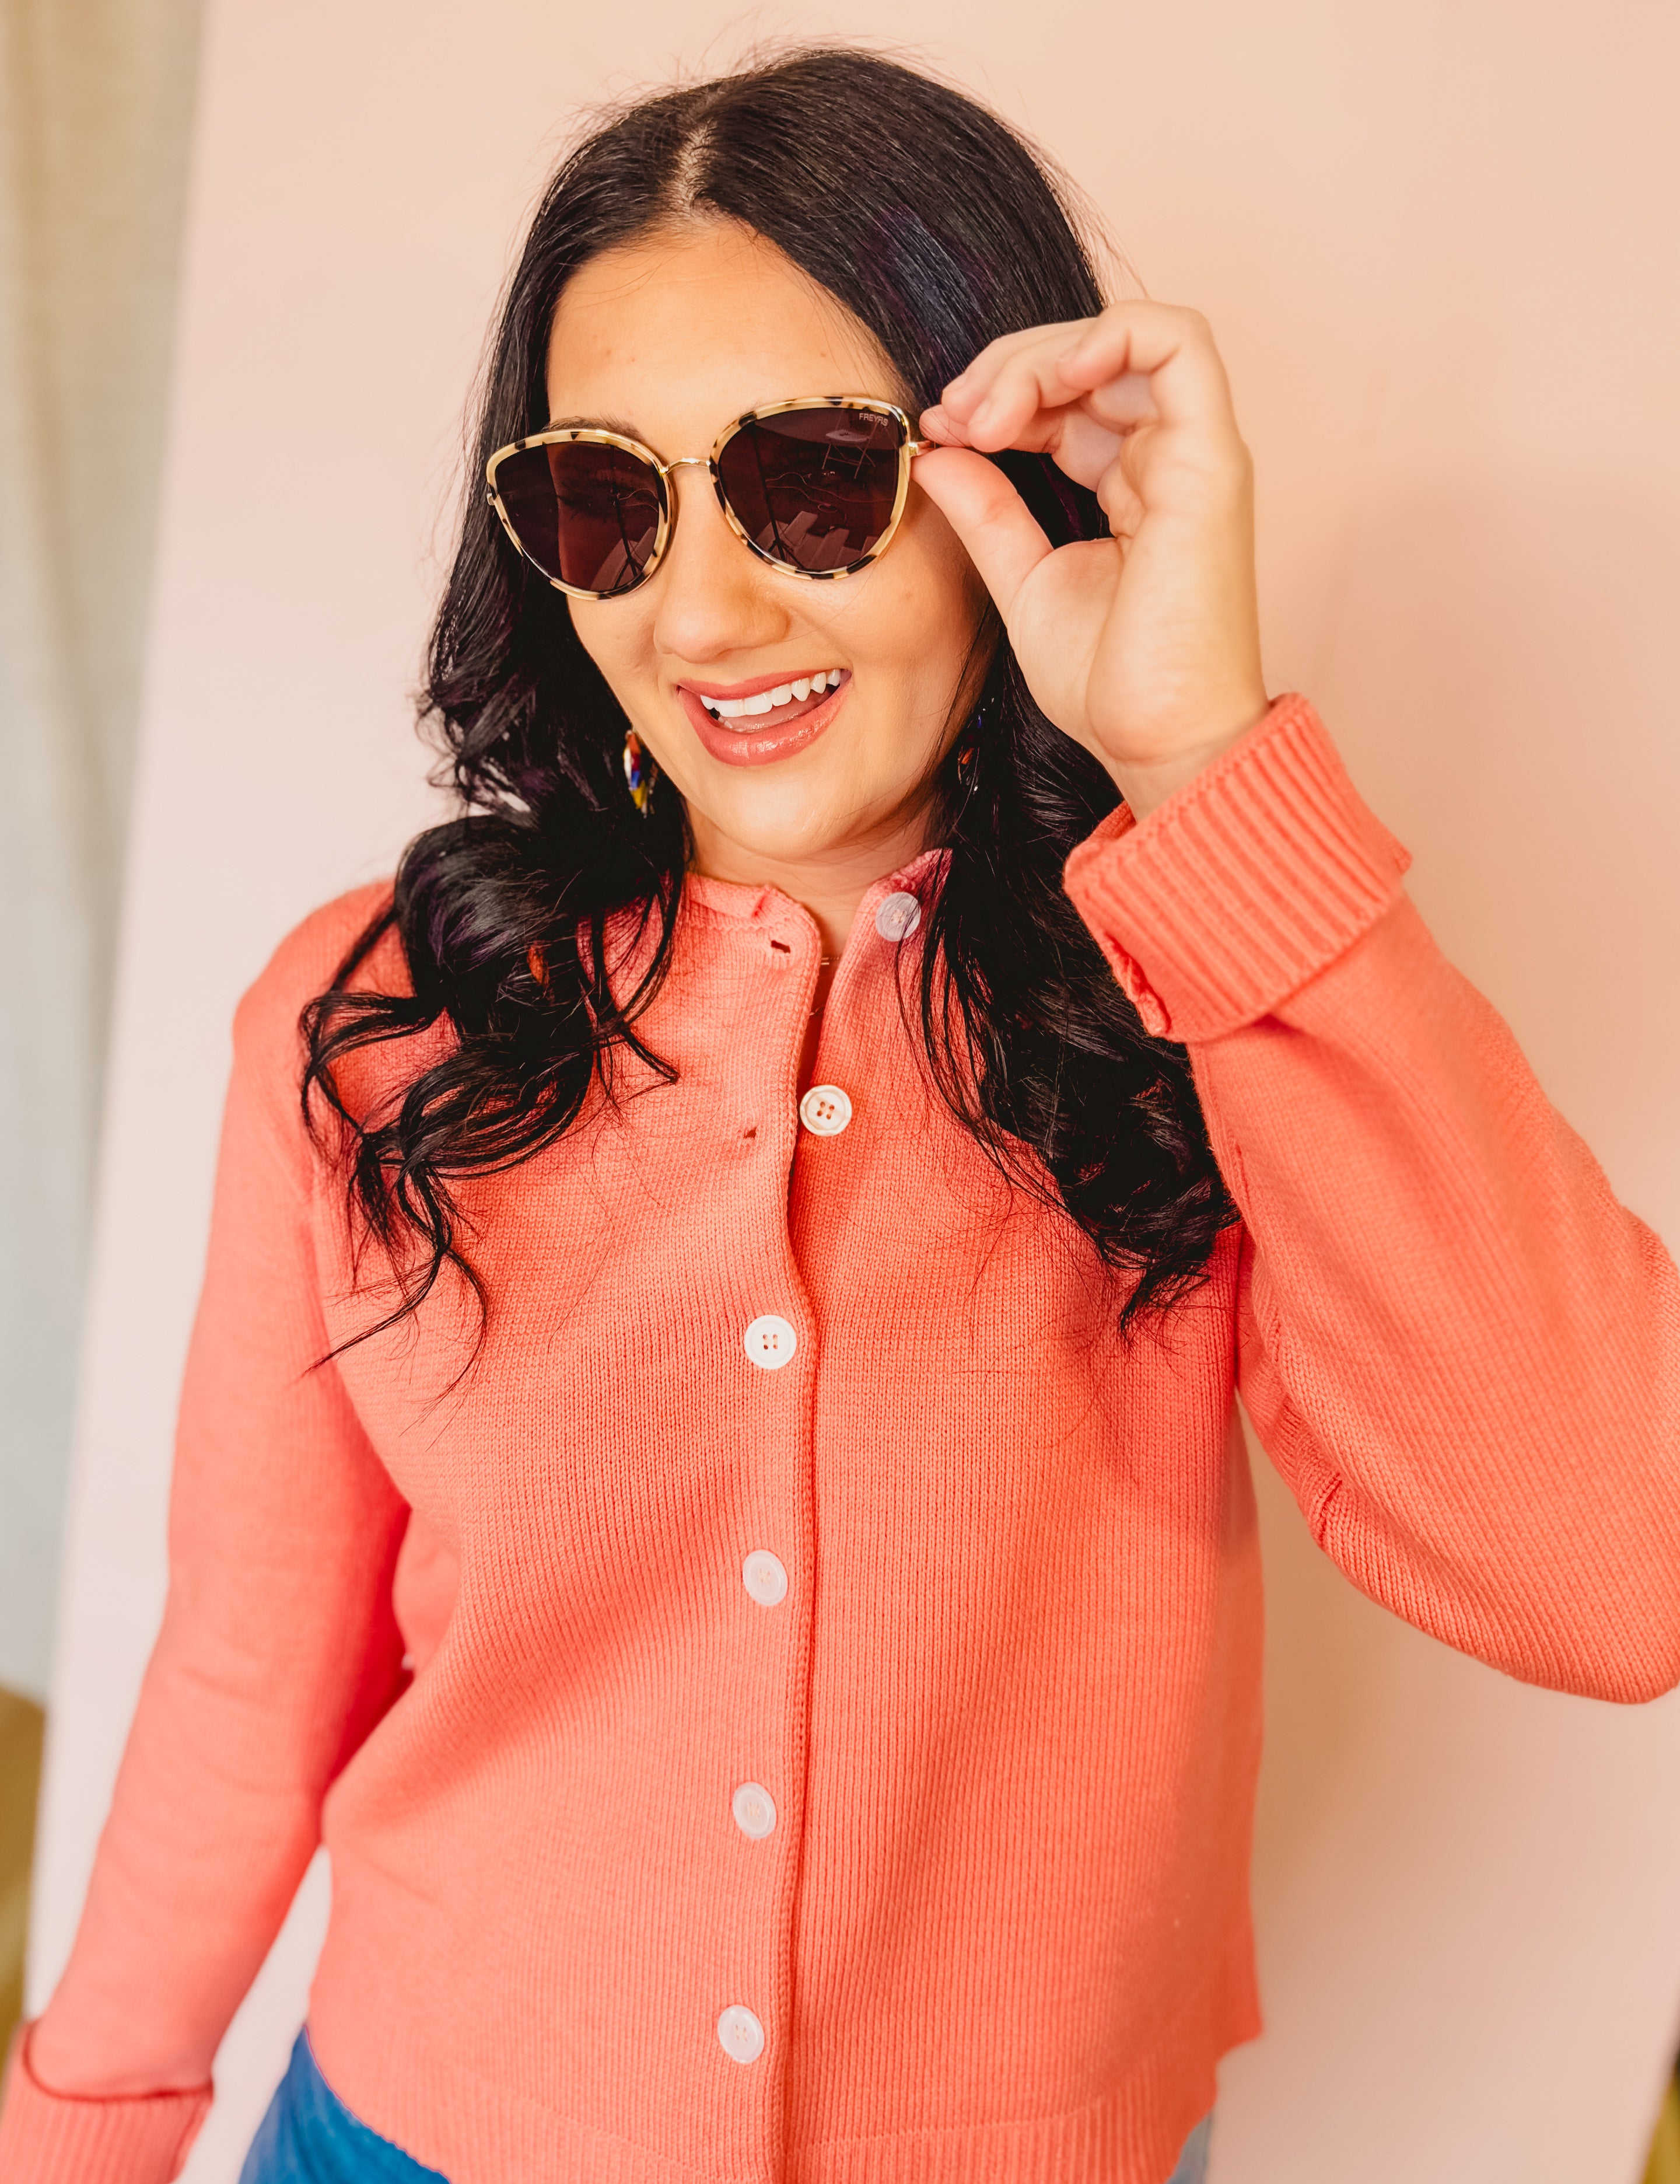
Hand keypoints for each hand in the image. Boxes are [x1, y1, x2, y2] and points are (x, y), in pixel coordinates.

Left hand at [914, 302, 1269, 819]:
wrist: (1160, 743)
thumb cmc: (1110, 683)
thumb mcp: (1023, 581)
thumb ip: (987, 513)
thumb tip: (936, 452)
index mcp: (1134, 485)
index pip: (1069, 398)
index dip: (999, 396)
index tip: (940, 433)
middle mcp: (1171, 457)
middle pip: (1092, 356)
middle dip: (1009, 368)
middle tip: (952, 418)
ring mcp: (1196, 453)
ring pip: (1128, 337)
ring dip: (1044, 355)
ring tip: (986, 412)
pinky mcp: (1210, 460)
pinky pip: (1179, 342)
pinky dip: (1108, 335)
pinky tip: (1045, 382)